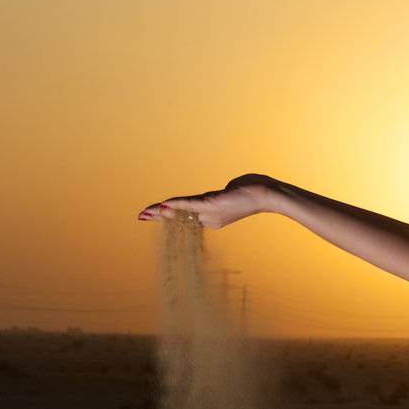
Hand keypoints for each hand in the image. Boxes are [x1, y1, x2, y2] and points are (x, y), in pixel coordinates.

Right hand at [136, 173, 279, 229]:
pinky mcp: (211, 204)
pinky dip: (174, 205)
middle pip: (179, 217)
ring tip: (144, 214)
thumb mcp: (233, 193)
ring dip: (160, 212)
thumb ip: (222, 194)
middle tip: (141, 217)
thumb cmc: (253, 191)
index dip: (170, 216)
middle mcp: (210, 218)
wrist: (267, 195)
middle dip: (159, 216)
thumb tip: (223, 190)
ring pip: (181, 212)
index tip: (156, 215)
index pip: (187, 217)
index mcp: (213, 217)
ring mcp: (210, 212)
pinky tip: (161, 206)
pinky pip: (188, 204)